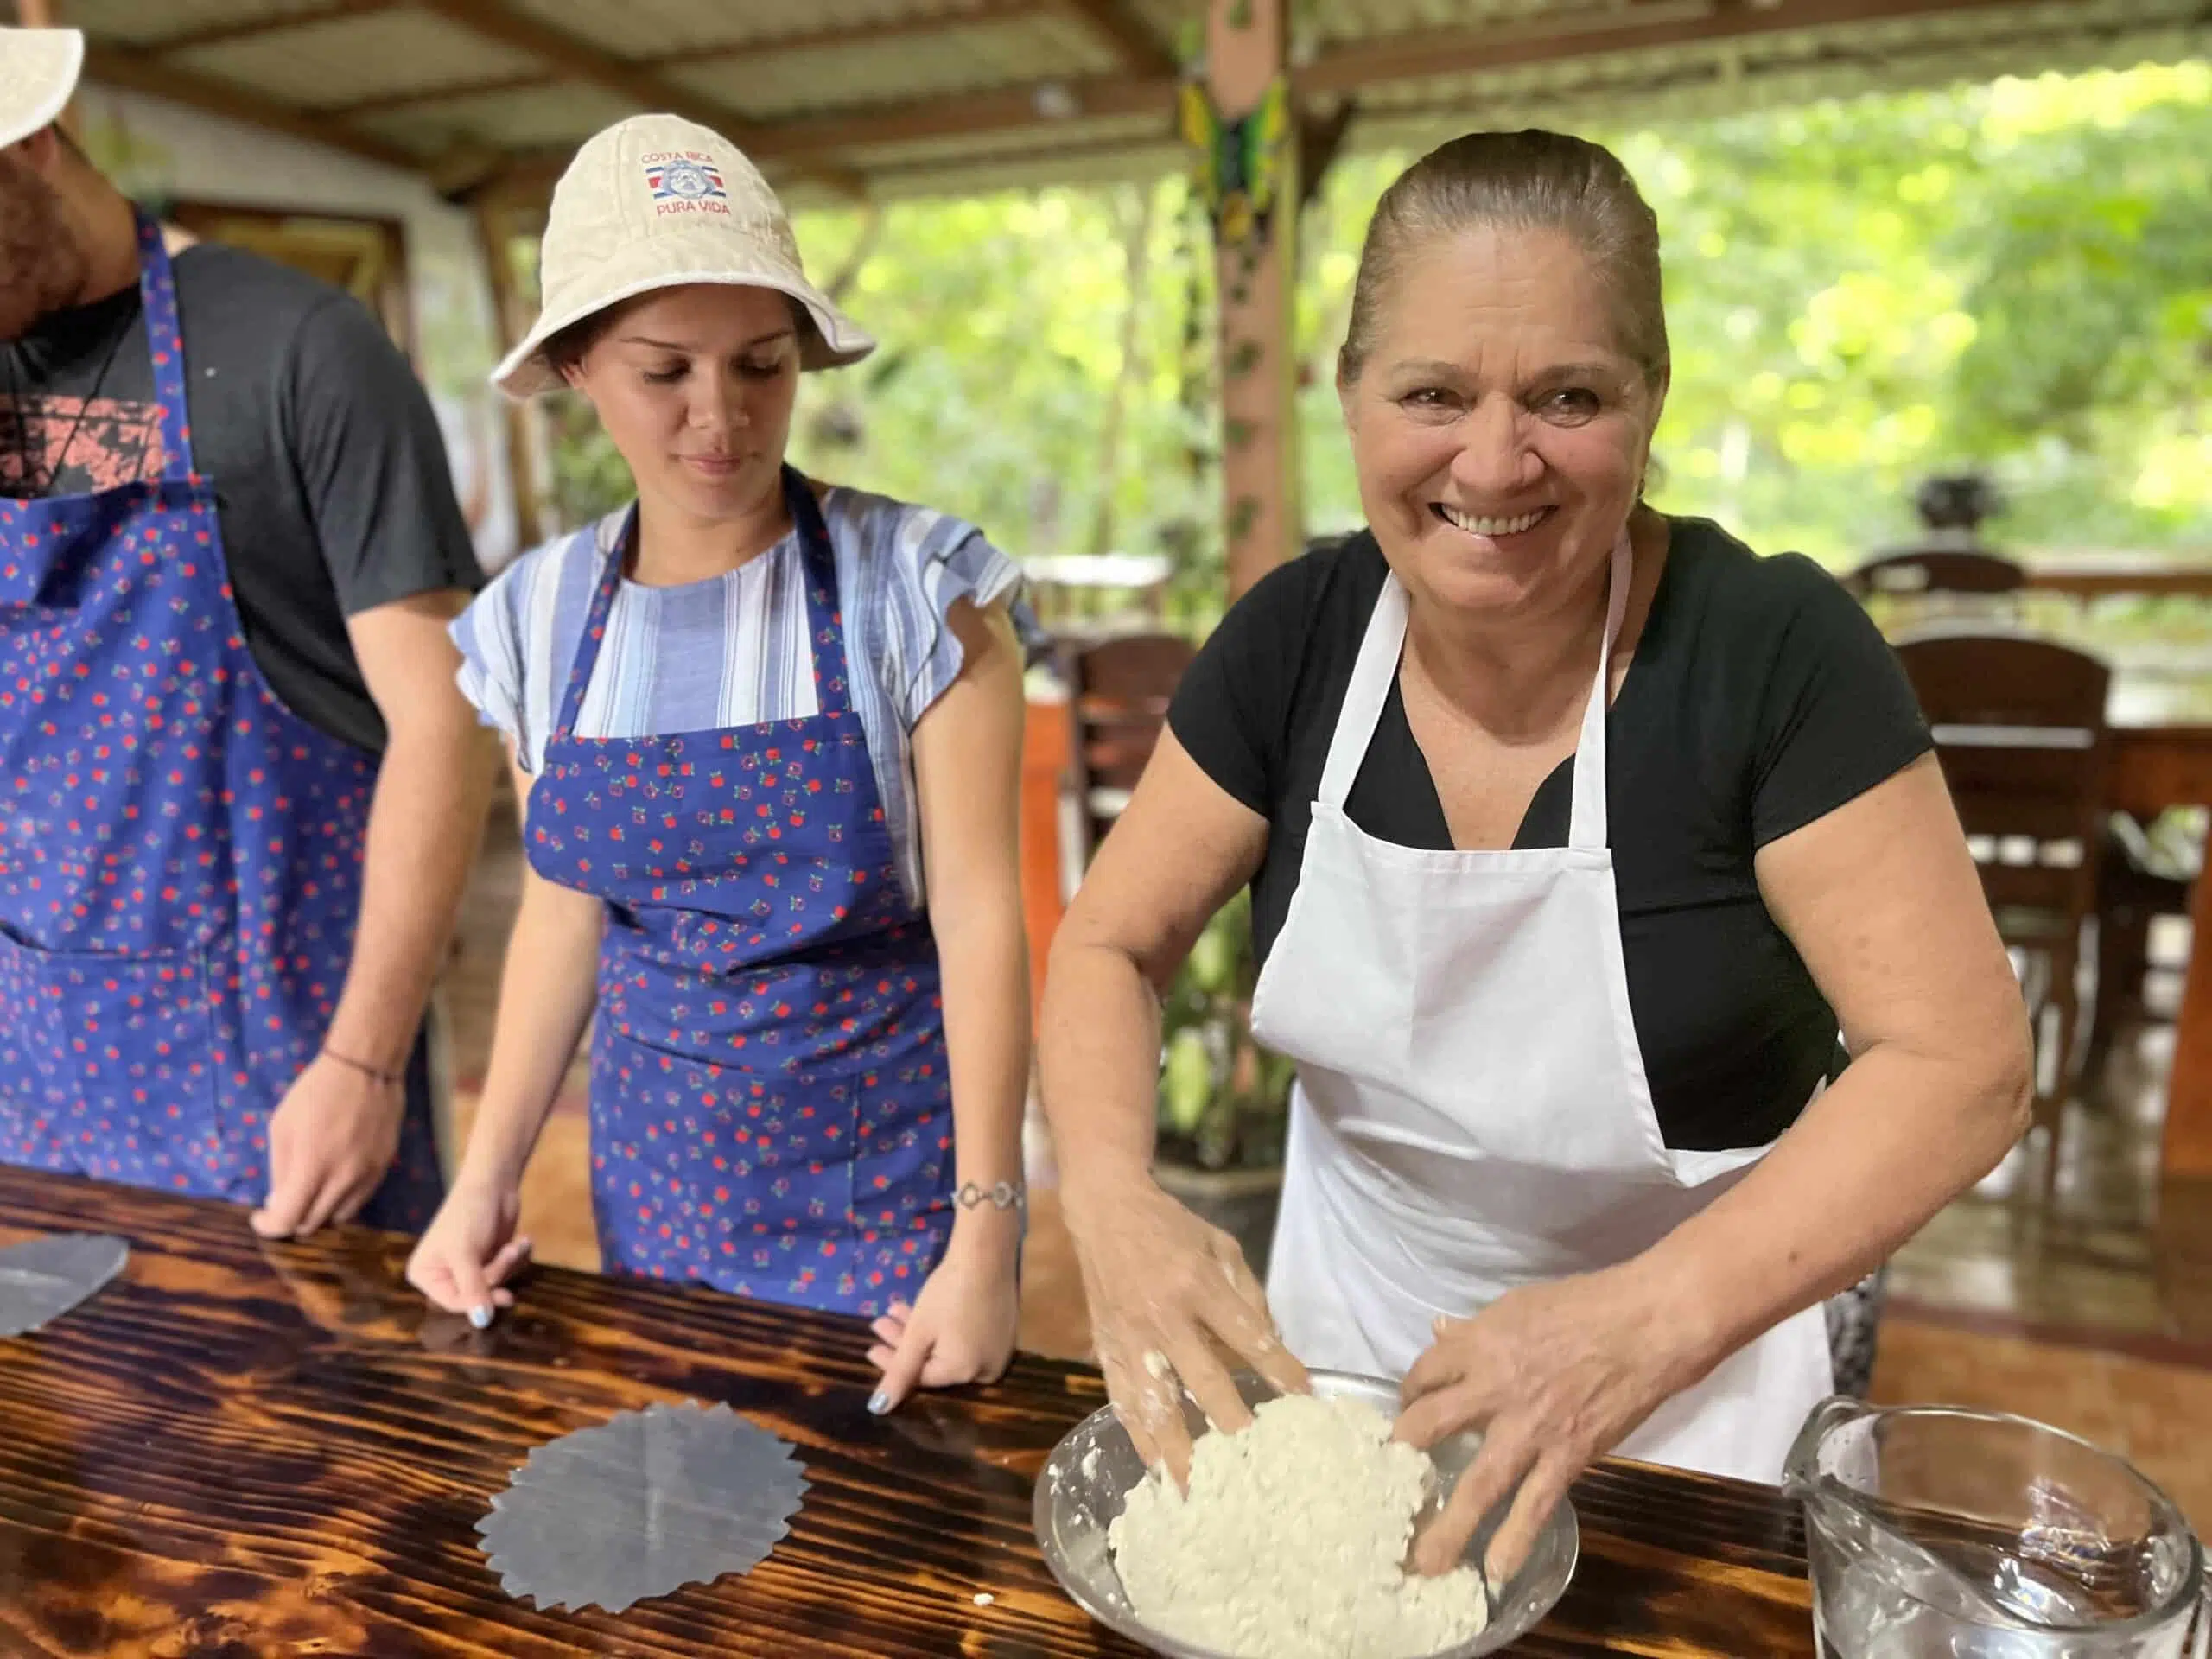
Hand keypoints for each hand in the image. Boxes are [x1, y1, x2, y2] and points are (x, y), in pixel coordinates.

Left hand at [250, 1054, 406, 1238]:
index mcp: (312, 1167)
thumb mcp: (281, 1128)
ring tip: (310, 1191)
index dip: (269, 1226)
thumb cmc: (315, 1093)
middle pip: (312, 1223)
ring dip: (318, 1212)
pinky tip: (332, 1180)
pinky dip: (340, 1200)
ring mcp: (367, 1176)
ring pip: (337, 1217)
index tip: (261, 1217)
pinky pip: (358, 1200)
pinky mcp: (383, 1168)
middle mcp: (343, 1179)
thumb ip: (279, 1170)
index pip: (287, 1220)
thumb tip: (279, 1201)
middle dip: (291, 1218)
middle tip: (282, 1201)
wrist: (365, 1069)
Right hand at [404, 1173, 531, 1328]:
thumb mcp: (466, 1253)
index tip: (505, 1296)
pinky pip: (510, 1273)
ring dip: (510, 1264)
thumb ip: (473, 1289)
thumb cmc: (470, 1213)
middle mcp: (444, 1273)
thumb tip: (481, 1322)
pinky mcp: (491, 1258)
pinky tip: (521, 1241)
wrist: (494, 1182)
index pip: (453, 1303)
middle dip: (497, 1273)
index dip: (479, 1302)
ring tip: (514, 1243)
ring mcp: (469, 1266)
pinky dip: (517, 1258)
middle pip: (478, 1295)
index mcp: (425, 1274)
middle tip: (508, 1254)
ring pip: (497, 1284)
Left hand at [866, 1209, 1020, 1412]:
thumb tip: (879, 1410)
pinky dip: (942, 1329)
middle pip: (934, 1362)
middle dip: (904, 1343)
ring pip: (948, 1348)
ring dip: (919, 1332)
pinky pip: (966, 1339)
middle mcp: (986, 1369)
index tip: (869, 1347)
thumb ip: (899, 1372)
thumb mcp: (919, 1332)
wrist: (987, 1254)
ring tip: (896, 1310)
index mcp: (965, 1373)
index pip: (921, 1377)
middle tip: (880, 1322)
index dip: (892, 1363)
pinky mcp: (1002, 1332)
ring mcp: (998, 1350)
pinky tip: (923, 1310)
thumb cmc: (949, 1294)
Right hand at [1062, 1172, 1307, 1488]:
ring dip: (1177, 1449)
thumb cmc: (1172, 1229)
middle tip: (1254, 1463)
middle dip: (1231, 1423)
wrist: (1105, 1213)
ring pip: (1155, 1404)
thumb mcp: (1221, 1246)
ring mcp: (1131, 1338)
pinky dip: (1139, 1437)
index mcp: (1198, 1284)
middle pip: (1203, 1379)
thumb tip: (1270, 1344)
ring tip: (1195, 1489)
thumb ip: (1249, 1295)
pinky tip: (1155, 1466)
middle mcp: (1164, 1316)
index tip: (1304, 1400)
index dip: (1279, 1369)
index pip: (1247, 1335)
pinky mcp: (1106, 1350)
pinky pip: (1121, 1402)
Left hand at [1393, 1262, 1710, 1583]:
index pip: (1424, 1373)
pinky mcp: (1569, 1455)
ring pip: (1478, 1483)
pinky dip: (1515, 1539)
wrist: (1647, 1325)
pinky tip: (1495, 1571)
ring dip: (1448, 1526)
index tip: (1406, 1412)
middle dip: (1403, 1458)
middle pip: (1430, 1426)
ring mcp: (1531, 1428)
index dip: (1409, 1395)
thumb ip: (1473, 1329)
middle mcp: (1495, 1388)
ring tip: (1423, 1564)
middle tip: (1385, 1487)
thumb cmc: (1584, 1305)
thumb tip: (1437, 1332)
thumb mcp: (1517, 1306)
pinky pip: (1535, 1504)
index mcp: (1480, 1345)